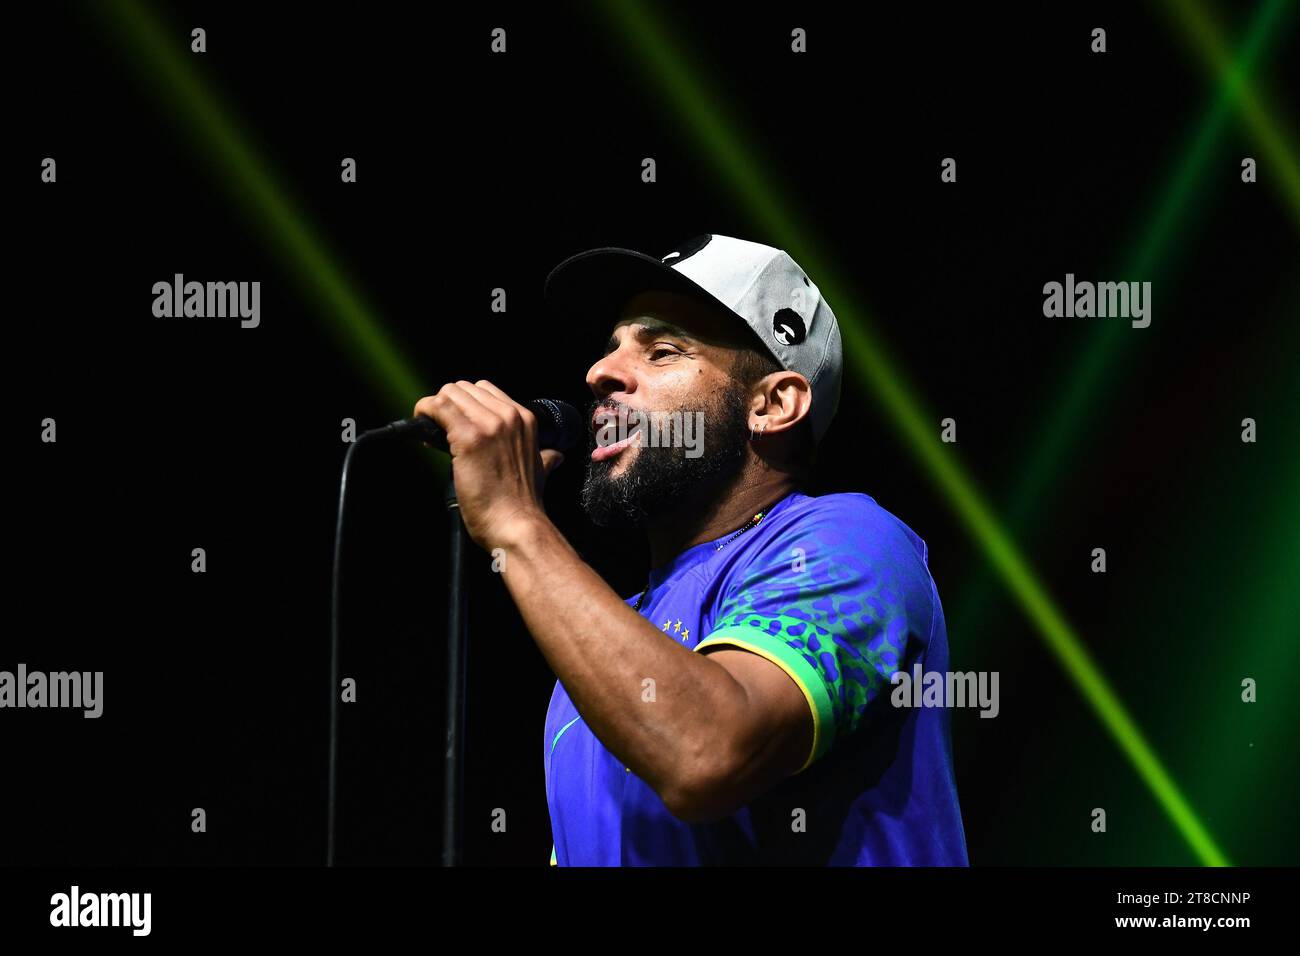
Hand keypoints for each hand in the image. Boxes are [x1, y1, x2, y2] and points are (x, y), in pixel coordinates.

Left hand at [412, 380, 564, 550]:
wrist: (517, 526)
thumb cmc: (523, 504)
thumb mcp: (541, 471)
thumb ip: (546, 457)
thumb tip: (555, 456)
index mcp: (525, 420)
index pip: (485, 390)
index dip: (465, 405)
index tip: (456, 425)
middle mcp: (509, 416)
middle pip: (464, 388)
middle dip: (448, 405)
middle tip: (440, 430)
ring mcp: (489, 425)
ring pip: (449, 393)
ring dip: (433, 409)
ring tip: (430, 431)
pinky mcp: (468, 437)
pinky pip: (437, 407)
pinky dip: (425, 413)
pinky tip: (423, 431)